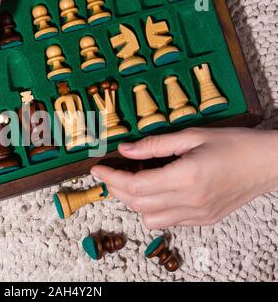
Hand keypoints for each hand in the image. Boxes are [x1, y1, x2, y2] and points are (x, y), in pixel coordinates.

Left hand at [91, 128, 277, 228]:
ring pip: (149, 218)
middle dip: (116, 189)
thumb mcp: (192, 136)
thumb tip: (124, 149)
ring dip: (133, 202)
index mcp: (186, 177)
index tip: (97, 169)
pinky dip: (152, 210)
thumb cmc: (234, 144)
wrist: (268, 163)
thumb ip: (155, 145)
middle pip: (137, 203)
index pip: (135, 185)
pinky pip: (167, 222)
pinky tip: (155, 192)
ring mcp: (197, 215)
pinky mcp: (203, 220)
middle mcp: (190, 201)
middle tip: (109, 173)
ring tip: (132, 182)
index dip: (111, 178)